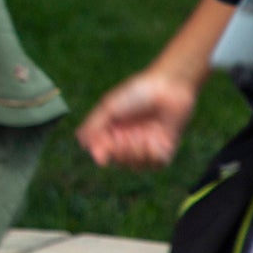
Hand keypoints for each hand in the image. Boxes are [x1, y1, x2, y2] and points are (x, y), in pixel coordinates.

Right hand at [78, 67, 199, 167]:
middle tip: (127, 136)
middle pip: (119, 161)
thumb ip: (93, 126)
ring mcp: (146, 146)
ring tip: (144, 135)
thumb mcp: (109, 107)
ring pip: (137, 165)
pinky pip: (156, 164)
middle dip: (121, 152)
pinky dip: (154, 154)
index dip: (102, 153)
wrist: (168, 88)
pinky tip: (157, 138)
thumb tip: (83, 145)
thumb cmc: (136, 93)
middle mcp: (128, 140)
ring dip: (138, 152)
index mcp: (111, 129)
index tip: (103, 154)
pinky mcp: (164, 149)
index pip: (102, 151)